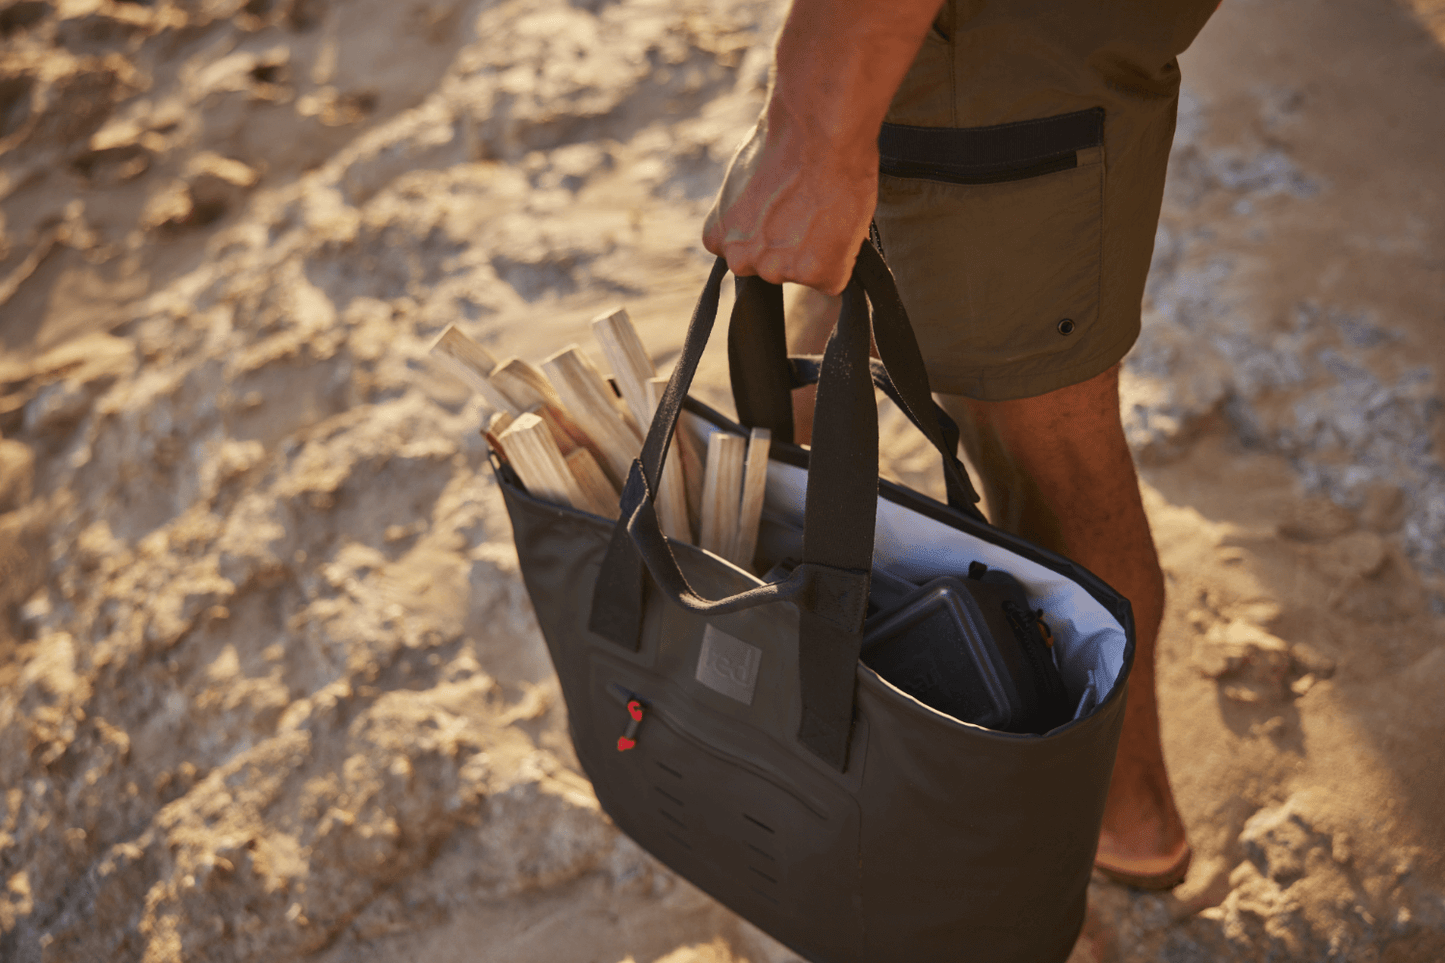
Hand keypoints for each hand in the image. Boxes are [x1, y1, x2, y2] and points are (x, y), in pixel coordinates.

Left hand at [702, 110, 877, 295]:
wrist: (816, 133)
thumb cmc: (783, 140)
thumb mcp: (743, 176)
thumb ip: (747, 209)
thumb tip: (765, 209)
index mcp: (718, 238)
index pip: (746, 253)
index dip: (769, 233)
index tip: (783, 215)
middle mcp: (742, 261)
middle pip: (774, 267)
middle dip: (791, 246)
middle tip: (809, 211)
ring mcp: (779, 272)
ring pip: (805, 272)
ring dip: (817, 252)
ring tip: (826, 210)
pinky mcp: (817, 275)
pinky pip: (834, 278)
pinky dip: (843, 257)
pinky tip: (841, 224)